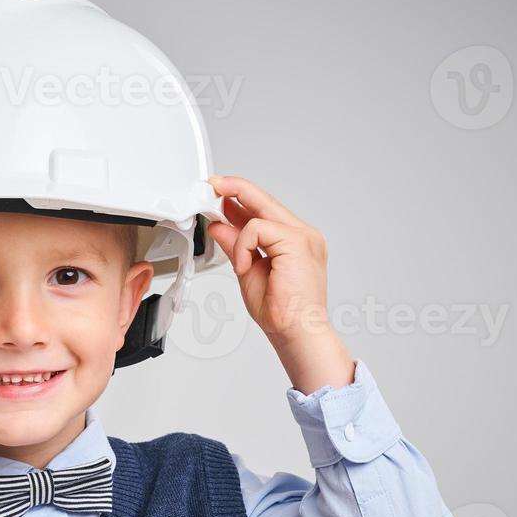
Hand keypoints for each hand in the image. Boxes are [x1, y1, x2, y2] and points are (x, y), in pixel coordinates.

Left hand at [205, 175, 353, 393]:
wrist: (296, 331)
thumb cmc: (281, 310)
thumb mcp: (247, 270)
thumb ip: (235, 246)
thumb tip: (219, 226)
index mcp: (294, 240)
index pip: (265, 209)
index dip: (241, 196)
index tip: (219, 191)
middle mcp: (302, 234)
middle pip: (265, 199)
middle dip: (235, 188)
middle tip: (213, 185)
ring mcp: (303, 236)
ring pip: (259, 212)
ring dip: (239, 238)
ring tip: (242, 265)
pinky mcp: (297, 241)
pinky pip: (257, 229)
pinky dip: (244, 246)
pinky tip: (246, 266)